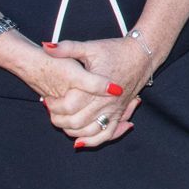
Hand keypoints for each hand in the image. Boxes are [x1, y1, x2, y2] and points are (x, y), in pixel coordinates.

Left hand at [46, 34, 161, 148]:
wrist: (142, 55)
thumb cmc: (115, 50)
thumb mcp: (90, 47)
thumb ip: (67, 48)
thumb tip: (46, 47)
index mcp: (96, 87)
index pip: (69, 106)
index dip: (54, 105)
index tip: (47, 99)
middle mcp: (105, 102)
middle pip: (77, 122)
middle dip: (59, 120)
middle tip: (50, 111)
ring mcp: (114, 110)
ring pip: (89, 131)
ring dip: (72, 131)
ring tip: (61, 122)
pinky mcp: (120, 113)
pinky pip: (107, 134)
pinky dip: (94, 141)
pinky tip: (80, 141)